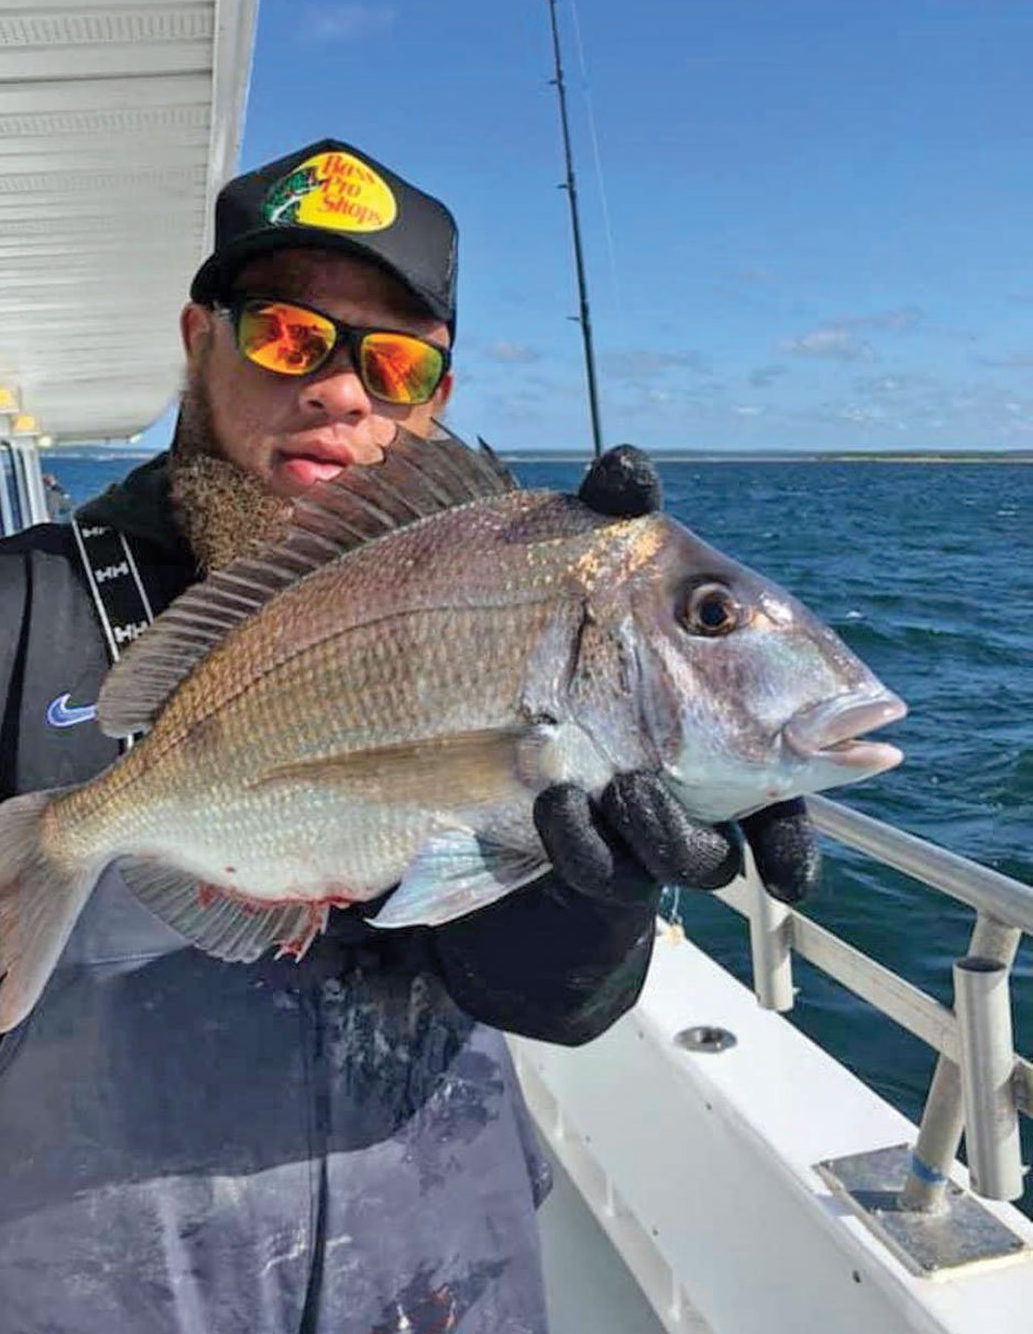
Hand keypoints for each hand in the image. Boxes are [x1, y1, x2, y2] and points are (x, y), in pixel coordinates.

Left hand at [549, 443, 820, 906]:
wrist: (471, 718)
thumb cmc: (554, 631)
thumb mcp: (578, 567)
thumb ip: (610, 517)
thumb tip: (627, 462)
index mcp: (730, 703)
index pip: (802, 734)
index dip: (833, 751)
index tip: (862, 751)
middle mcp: (707, 773)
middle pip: (768, 809)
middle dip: (769, 813)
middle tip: (713, 776)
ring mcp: (652, 821)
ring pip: (692, 854)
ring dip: (663, 828)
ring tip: (622, 786)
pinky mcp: (593, 858)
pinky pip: (604, 871)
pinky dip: (586, 843)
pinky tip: (557, 803)